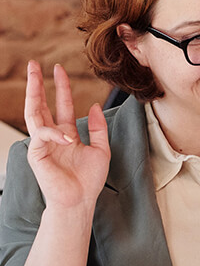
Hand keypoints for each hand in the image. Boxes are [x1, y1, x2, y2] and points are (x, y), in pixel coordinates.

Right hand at [24, 60, 110, 210]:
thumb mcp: (101, 149)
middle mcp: (52, 136)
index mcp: (66, 134)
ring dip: (33, 93)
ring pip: (33, 113)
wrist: (81, 201)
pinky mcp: (37, 154)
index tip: (58, 69)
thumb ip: (98, 127)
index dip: (60, 87)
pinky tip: (67, 136)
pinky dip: (55, 132)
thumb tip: (94, 105)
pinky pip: (41, 135)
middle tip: (34, 64)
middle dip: (37, 84)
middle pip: (41, 105)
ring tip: (33, 75)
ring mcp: (43, 144)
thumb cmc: (89, 180)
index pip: (61, 105)